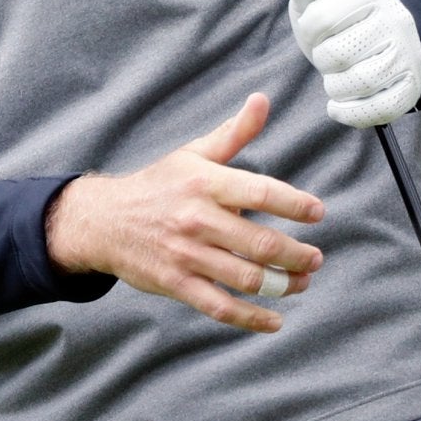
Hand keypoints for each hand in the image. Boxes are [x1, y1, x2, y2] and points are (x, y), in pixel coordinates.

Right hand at [45, 93, 323, 333]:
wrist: (103, 221)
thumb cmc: (158, 185)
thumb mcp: (193, 154)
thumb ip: (234, 133)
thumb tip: (263, 99)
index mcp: (205, 182)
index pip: (262, 193)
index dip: (296, 204)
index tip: (317, 213)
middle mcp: (197, 219)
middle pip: (261, 244)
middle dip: (297, 256)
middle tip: (315, 259)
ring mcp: (186, 254)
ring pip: (247, 278)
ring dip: (284, 285)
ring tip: (301, 281)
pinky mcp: (176, 283)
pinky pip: (221, 306)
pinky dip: (252, 318)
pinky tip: (275, 320)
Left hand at [285, 0, 420, 126]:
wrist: (386, 45)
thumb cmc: (342, 24)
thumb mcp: (321, 1)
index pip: (320, 20)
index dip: (309, 32)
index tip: (317, 32)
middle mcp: (396, 20)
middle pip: (337, 55)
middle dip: (323, 61)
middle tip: (330, 57)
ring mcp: (407, 54)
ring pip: (359, 83)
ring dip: (335, 87)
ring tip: (337, 78)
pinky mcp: (411, 86)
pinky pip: (380, 109)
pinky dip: (351, 113)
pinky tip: (340, 105)